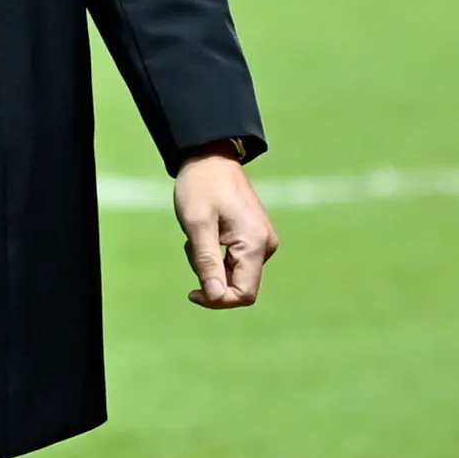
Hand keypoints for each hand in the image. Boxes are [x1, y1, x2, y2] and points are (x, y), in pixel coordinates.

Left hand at [171, 151, 275, 309]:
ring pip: (235, 274)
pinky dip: (217, 255)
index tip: (192, 292)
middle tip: (192, 248)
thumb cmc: (201, 188)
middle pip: (239, 285)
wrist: (210, 157)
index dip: (218, 300)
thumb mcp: (197, 226)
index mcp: (255, 243)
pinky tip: (207, 233)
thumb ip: (207, 263)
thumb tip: (216, 297)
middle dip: (211, 277)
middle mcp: (266, 245)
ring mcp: (262, 241)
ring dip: (211, 264)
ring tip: (197, 236)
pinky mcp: (255, 237)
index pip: (244, 294)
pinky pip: (236, 261)